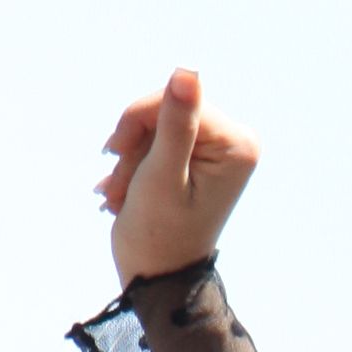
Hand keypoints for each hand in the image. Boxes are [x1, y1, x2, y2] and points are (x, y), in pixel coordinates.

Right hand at [100, 67, 257, 283]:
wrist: (156, 279)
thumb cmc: (159, 235)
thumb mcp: (163, 175)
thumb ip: (174, 123)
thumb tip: (187, 72)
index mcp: (236, 143)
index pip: (177, 99)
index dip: (139, 120)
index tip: (115, 153)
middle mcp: (234, 141)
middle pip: (166, 108)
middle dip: (134, 144)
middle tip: (117, 184)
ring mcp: (216, 150)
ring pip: (155, 126)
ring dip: (129, 159)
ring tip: (119, 195)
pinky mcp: (197, 158)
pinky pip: (156, 140)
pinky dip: (133, 164)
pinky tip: (123, 192)